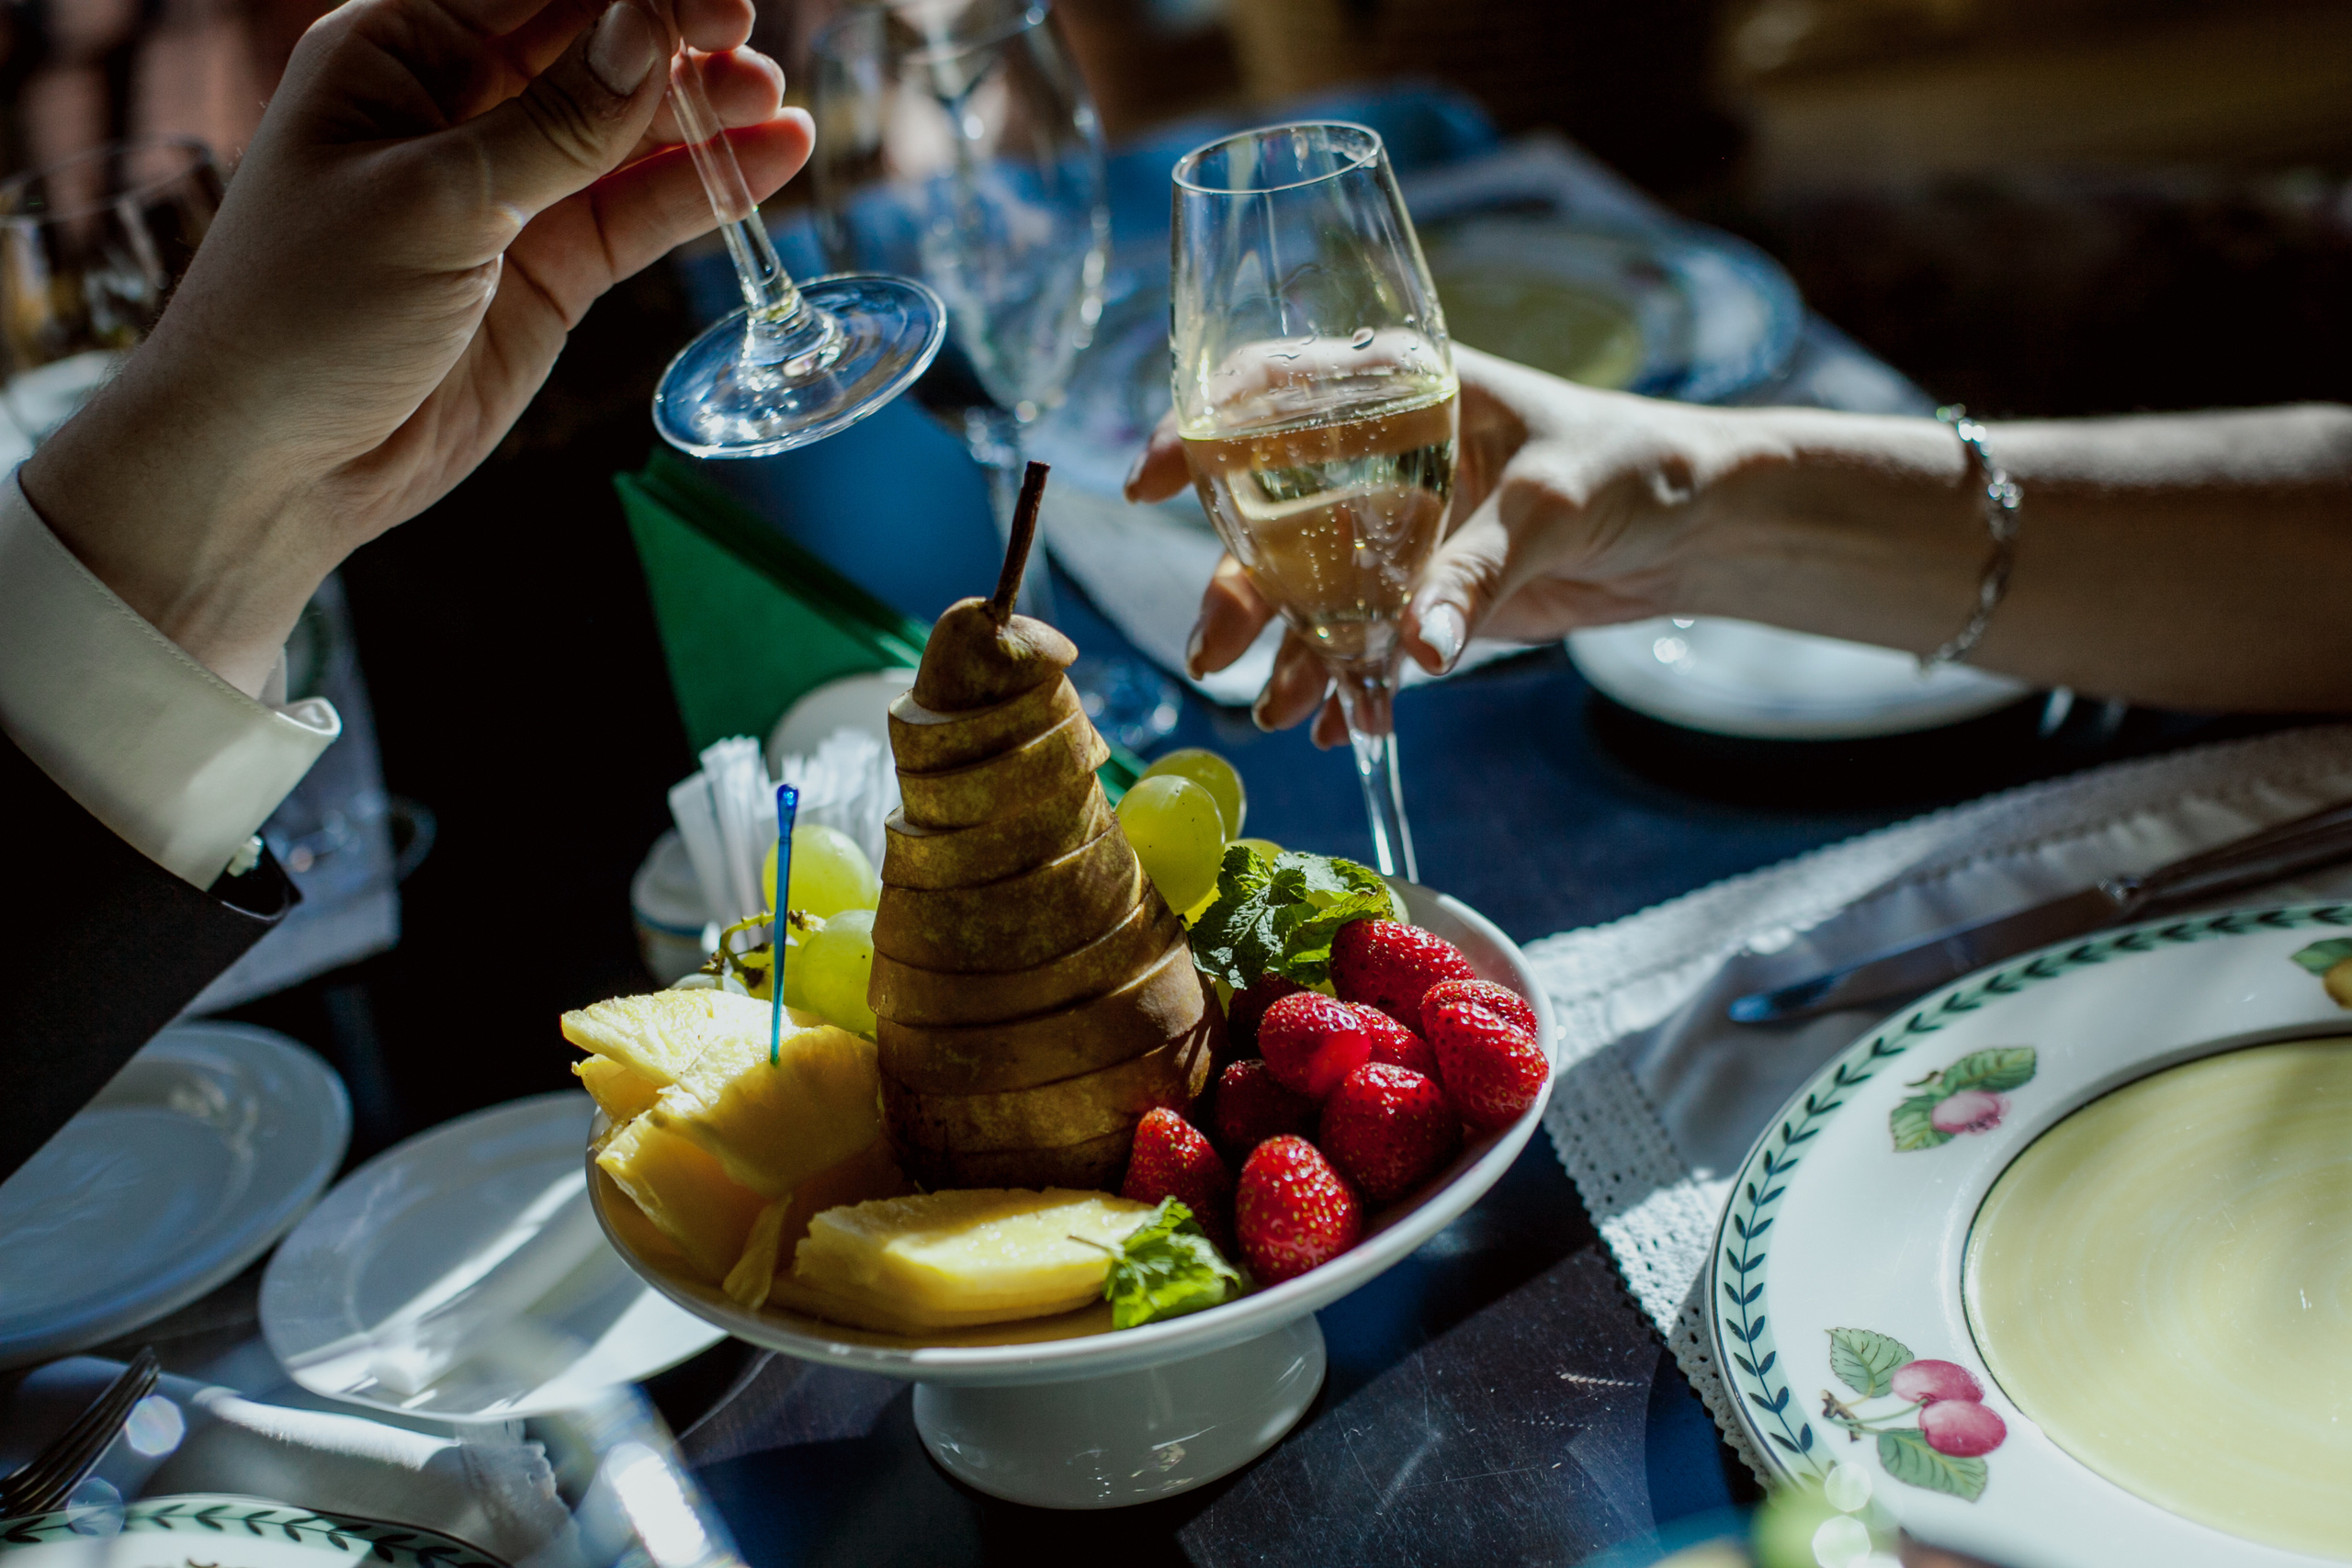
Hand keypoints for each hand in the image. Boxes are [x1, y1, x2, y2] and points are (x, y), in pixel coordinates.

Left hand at [22, 0, 810, 696]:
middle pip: (587, 48)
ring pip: (626, 131)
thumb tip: (647, 29)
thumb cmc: (305, 311)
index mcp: (393, 53)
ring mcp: (508, 193)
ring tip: (773, 101)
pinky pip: (639, 213)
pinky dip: (703, 189)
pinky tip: (768, 160)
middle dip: (670, 36)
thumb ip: (556, 126)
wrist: (273, 464)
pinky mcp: (548, 271)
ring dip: (700, 111)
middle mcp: (453, 108)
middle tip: (746, 36)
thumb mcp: (435, 202)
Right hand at [1126, 343, 1740, 744]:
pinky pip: (1362, 641)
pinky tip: (1337, 725)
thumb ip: (1478, 572)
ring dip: (1285, 652)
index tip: (1151, 482)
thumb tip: (1418, 649)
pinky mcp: (1422, 594)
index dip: (1198, 430)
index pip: (1269, 392)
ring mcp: (1394, 531)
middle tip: (1212, 651)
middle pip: (1268, 515)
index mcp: (1399, 389)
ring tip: (1281, 713)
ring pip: (1307, 591)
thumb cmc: (1633, 467)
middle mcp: (1377, 457)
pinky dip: (1347, 684)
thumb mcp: (1554, 502)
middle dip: (1236, 588)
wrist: (1699, 529)